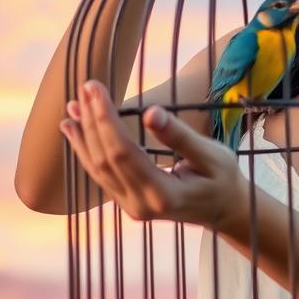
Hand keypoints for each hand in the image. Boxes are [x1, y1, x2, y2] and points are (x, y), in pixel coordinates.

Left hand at [60, 80, 245, 231]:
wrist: (225, 210)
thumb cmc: (223, 179)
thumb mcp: (212, 155)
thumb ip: (179, 136)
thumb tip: (150, 112)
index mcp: (163, 194)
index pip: (123, 152)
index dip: (105, 118)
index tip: (95, 89)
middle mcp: (141, 205)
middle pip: (106, 159)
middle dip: (92, 120)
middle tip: (85, 87)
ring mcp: (132, 208)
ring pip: (98, 168)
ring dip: (83, 135)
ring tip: (72, 107)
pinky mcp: (127, 203)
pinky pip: (101, 175)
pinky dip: (87, 149)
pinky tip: (76, 131)